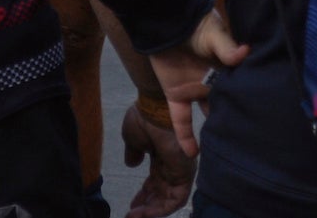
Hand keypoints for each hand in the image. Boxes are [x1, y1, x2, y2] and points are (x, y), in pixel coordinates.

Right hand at [120, 98, 196, 217]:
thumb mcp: (133, 139)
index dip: (144, 195)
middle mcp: (173, 164)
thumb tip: (131, 164)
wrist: (155, 108)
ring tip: (135, 216)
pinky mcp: (186, 173)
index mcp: (161, 155)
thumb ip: (133, 152)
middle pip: (162, 192)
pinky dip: (162, 209)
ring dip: (153, 211)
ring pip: (170, 200)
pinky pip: (178, 199)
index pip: (155, 182)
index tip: (131, 205)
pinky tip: (145, 213)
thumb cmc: (144, 118)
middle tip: (131, 215)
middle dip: (147, 206)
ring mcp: (180, 169)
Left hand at [146, 8, 249, 157]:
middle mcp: (214, 82)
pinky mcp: (176, 95)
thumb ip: (226, 47)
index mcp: (227, 67)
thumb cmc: (194, 23)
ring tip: (226, 154)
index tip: (263, 120)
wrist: (164, 20)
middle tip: (249, 143)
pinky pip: (181, 119)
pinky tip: (193, 154)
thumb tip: (245, 53)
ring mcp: (195, 89)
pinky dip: (185, 136)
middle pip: (226, 105)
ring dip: (214, 132)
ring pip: (207, 116)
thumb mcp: (213, 33)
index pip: (241, 88)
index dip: (250, 102)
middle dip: (235, 121)